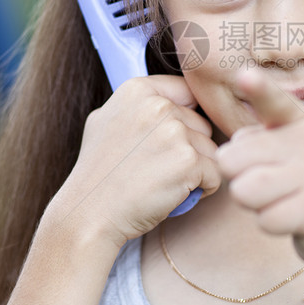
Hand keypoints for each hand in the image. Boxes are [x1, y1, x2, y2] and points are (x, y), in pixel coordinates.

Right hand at [49, 75, 220, 246]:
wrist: (88, 214)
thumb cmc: (97, 173)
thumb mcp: (105, 121)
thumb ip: (138, 104)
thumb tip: (167, 98)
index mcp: (138, 90)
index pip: (187, 93)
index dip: (184, 119)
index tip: (167, 140)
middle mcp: (158, 105)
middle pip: (202, 124)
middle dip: (190, 147)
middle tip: (159, 168)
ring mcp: (175, 133)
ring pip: (210, 150)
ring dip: (197, 170)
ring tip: (164, 182)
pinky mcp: (189, 162)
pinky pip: (215, 174)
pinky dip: (202, 189)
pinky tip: (174, 194)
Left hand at [216, 68, 303, 271]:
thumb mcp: (288, 151)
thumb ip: (256, 142)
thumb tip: (229, 155)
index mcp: (300, 121)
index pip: (275, 102)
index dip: (259, 88)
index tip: (244, 74)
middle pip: (233, 160)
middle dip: (239, 178)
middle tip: (270, 184)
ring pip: (244, 190)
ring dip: (253, 203)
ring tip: (279, 200)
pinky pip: (265, 219)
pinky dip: (271, 224)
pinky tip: (293, 219)